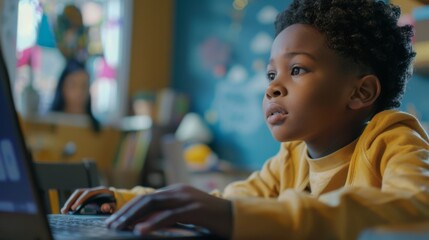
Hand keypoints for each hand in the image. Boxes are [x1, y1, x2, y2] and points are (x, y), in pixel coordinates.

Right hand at [61, 186, 115, 213]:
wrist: (115, 199)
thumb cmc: (114, 203)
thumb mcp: (113, 205)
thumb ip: (109, 206)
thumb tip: (104, 207)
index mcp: (100, 191)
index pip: (88, 193)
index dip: (81, 200)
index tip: (74, 207)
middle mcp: (94, 190)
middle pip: (80, 192)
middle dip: (71, 201)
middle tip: (65, 210)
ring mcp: (89, 192)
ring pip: (77, 194)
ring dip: (69, 202)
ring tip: (63, 211)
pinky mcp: (86, 196)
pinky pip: (77, 198)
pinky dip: (71, 203)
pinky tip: (67, 210)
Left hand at [105, 184, 231, 238]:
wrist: (236, 217)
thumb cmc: (211, 218)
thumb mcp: (187, 213)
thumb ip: (170, 214)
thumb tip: (147, 224)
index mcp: (176, 191)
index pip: (147, 198)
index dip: (129, 209)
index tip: (115, 221)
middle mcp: (179, 191)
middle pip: (146, 200)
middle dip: (126, 212)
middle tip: (111, 226)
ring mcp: (186, 199)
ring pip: (153, 205)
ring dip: (133, 217)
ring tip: (119, 228)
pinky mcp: (194, 209)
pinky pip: (169, 216)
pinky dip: (153, 224)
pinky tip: (140, 231)